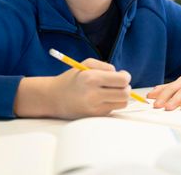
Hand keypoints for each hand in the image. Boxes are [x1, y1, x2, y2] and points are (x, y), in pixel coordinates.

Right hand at [14, 58, 131, 118]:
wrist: (53, 97)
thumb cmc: (72, 78)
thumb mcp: (86, 64)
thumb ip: (106, 66)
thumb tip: (120, 75)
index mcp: (91, 78)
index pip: (122, 80)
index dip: (126, 77)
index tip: (122, 75)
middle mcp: (93, 94)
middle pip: (125, 93)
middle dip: (126, 87)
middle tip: (120, 84)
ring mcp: (94, 108)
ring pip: (122, 103)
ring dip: (121, 96)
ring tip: (112, 91)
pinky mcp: (94, 116)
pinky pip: (113, 109)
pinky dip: (112, 103)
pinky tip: (102, 99)